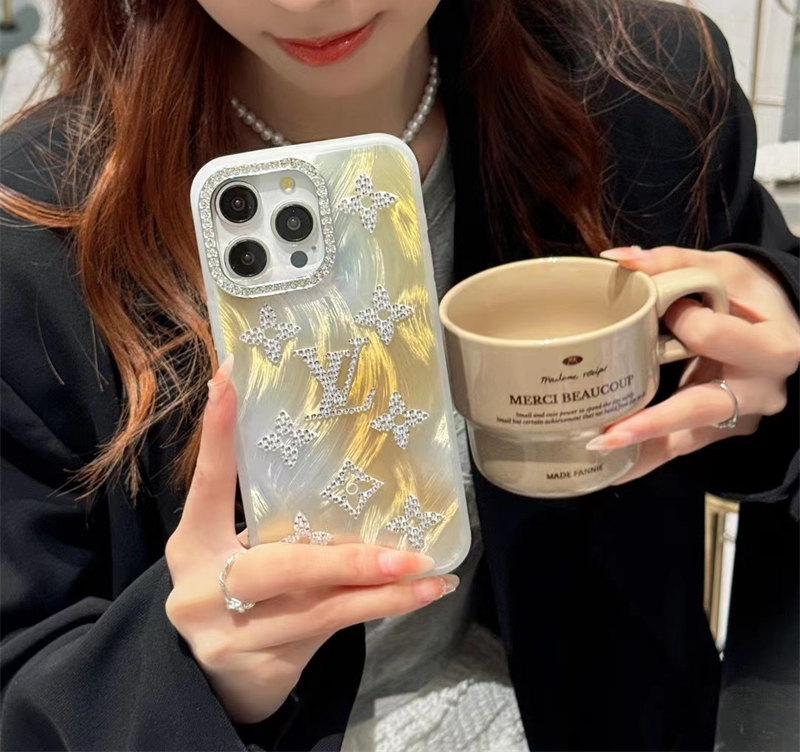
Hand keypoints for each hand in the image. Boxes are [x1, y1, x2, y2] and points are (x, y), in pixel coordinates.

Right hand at [164, 356, 457, 723]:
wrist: (218, 682)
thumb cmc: (239, 594)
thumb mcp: (240, 554)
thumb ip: (276, 526)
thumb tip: (348, 467)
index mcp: (192, 544)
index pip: (208, 482)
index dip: (217, 433)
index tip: (229, 377)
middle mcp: (201, 589)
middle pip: (278, 566)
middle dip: (347, 561)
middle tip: (403, 554)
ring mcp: (228, 636)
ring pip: (318, 609)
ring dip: (380, 592)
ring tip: (427, 577)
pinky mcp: (260, 668)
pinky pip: (330, 630)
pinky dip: (375, 608)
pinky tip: (416, 595)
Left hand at [585, 246, 799, 483]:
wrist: (783, 325)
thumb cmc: (750, 294)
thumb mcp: (723, 268)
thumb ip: (672, 262)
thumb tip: (618, 261)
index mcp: (771, 344)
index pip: (713, 336)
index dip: (684, 321)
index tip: (664, 310)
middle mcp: (762, 389)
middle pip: (701, 406)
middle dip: (654, 420)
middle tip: (608, 433)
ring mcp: (743, 415)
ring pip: (689, 438)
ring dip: (643, 448)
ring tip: (598, 453)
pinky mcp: (723, 429)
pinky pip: (683, 447)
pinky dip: (648, 456)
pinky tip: (614, 470)